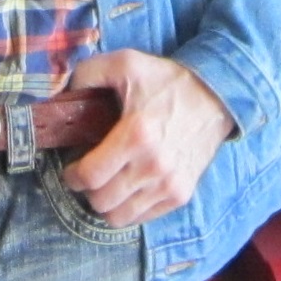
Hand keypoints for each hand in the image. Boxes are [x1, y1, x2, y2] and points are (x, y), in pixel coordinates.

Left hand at [62, 50, 234, 226]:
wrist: (216, 96)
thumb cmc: (167, 80)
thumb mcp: (125, 62)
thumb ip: (88, 73)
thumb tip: (63, 93)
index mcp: (136, 135)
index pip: (90, 176)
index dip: (72, 176)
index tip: (71, 168)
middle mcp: (153, 166)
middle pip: (101, 201)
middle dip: (87, 189)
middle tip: (89, 174)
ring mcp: (169, 185)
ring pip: (120, 217)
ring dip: (106, 203)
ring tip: (107, 184)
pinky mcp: (181, 194)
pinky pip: (143, 218)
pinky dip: (129, 209)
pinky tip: (127, 189)